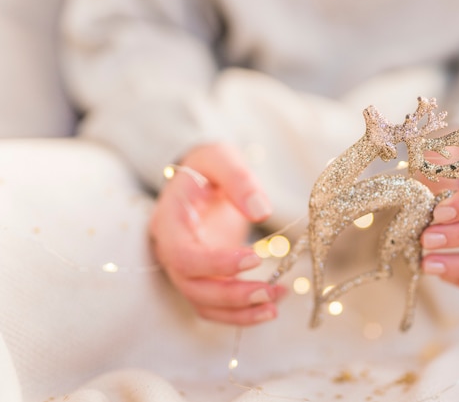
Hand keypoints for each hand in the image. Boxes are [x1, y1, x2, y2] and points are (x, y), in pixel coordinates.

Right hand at [150, 143, 285, 324]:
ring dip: (241, 311)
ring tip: (277, 304)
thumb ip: (238, 179)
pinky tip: (272, 306)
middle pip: (193, 288)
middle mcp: (171, 251)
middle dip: (233, 296)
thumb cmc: (208, 165)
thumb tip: (261, 211)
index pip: (184, 255)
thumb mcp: (220, 157)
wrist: (201, 176)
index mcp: (169, 222)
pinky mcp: (204, 276)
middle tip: (272, 291)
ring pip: (204, 304)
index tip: (255, 258)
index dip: (217, 263)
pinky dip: (242, 313)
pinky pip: (216, 306)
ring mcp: (186, 268)